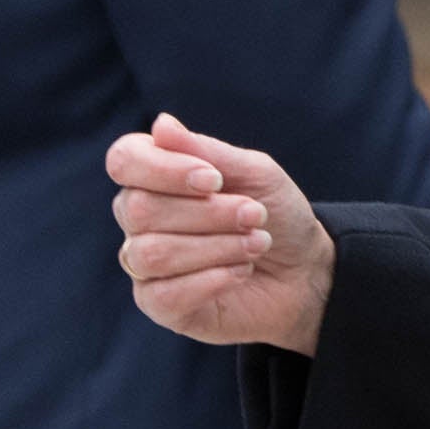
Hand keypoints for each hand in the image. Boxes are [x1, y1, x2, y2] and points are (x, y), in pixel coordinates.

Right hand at [105, 112, 332, 354]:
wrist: (304, 272)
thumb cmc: (276, 215)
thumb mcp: (255, 174)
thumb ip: (208, 152)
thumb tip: (161, 124)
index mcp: (156, 176)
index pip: (124, 160)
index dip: (163, 169)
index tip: (214, 180)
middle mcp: (139, 218)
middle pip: (141, 209)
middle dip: (209, 213)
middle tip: (256, 216)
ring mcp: (144, 263)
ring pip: (151, 253)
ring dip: (216, 247)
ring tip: (256, 244)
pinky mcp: (158, 304)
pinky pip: (163, 295)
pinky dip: (212, 280)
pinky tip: (241, 272)